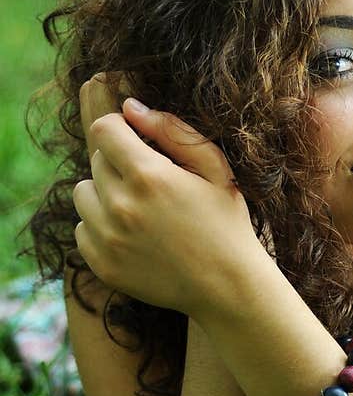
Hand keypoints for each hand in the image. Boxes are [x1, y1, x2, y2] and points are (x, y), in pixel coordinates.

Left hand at [72, 85, 259, 315]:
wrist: (227, 288)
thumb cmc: (226, 222)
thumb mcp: (215, 168)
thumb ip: (172, 130)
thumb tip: (129, 108)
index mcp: (148, 176)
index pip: (103, 130)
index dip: (120, 130)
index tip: (135, 141)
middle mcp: (120, 205)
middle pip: (95, 162)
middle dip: (118, 164)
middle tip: (150, 184)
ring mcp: (107, 238)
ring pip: (82, 194)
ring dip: (104, 194)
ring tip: (137, 208)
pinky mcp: (101, 264)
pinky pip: (82, 229)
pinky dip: (101, 227)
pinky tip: (133, 235)